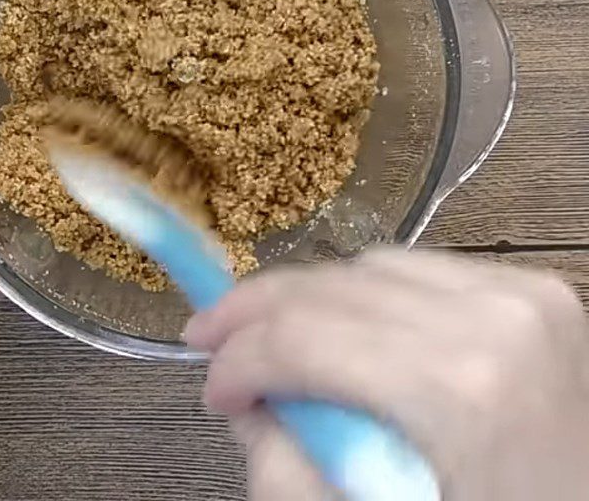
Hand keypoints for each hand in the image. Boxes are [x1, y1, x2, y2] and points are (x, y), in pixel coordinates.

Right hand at [186, 248, 588, 500]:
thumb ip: (291, 478)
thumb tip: (249, 404)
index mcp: (458, 389)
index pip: (304, 338)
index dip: (238, 358)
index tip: (210, 387)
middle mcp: (493, 317)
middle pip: (330, 286)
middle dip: (255, 312)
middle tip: (210, 337)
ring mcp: (521, 294)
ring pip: (370, 267)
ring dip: (315, 300)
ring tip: (285, 341)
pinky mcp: (536, 289)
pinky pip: (421, 271)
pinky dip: (373, 295)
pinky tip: (357, 330)